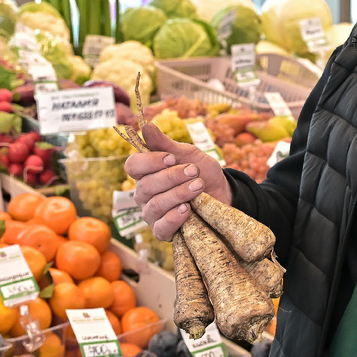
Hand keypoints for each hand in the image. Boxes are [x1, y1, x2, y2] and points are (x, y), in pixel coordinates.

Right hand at [123, 122, 230, 240]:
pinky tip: (187, 209)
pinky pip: (161, 227)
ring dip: (179, 194)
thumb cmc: (202, 173)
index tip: (172, 158)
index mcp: (146, 172)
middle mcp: (144, 193)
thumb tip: (146, 126)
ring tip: (198, 187)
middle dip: (173, 177)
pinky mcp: (163, 231)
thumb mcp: (188, 154)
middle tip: (194, 172)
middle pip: (146, 186)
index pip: (133, 166)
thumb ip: (166, 144)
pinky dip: (174, 218)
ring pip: (155, 205)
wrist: (223, 193)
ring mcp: (151, 213)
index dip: (150, 161)